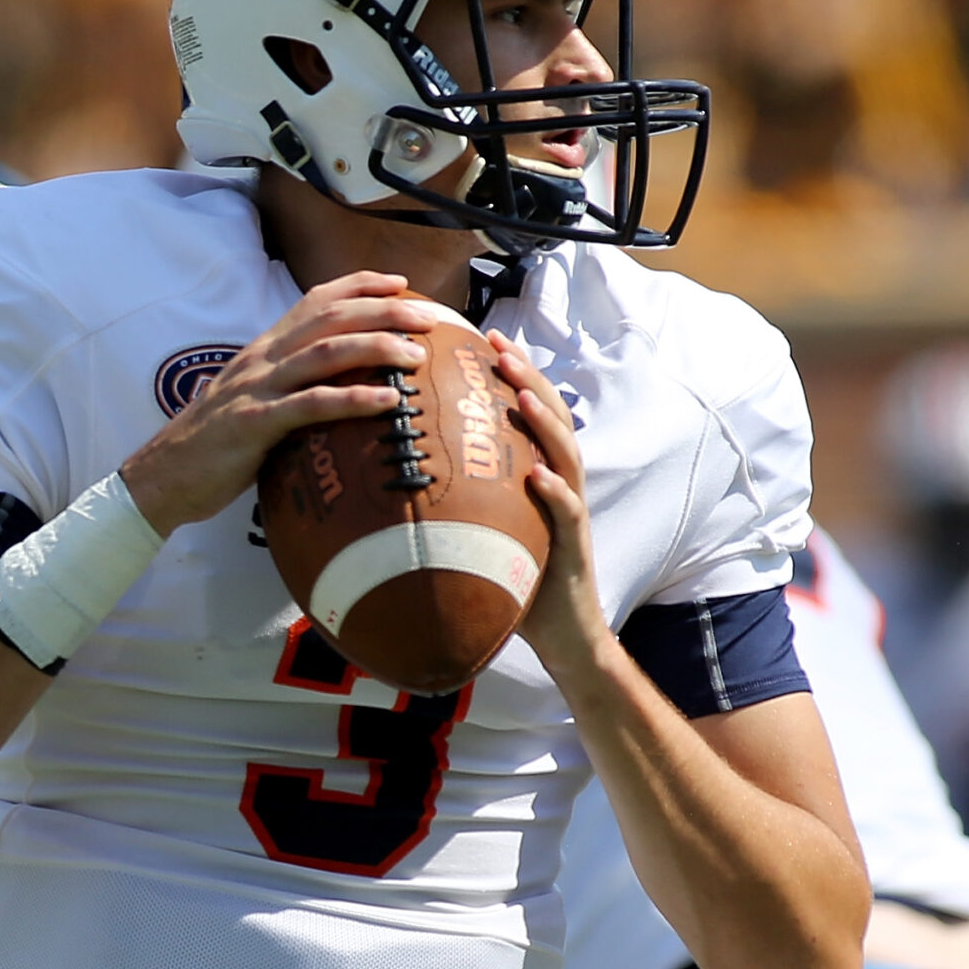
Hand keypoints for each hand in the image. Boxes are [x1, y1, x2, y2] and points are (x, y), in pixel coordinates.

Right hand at [121, 272, 436, 532]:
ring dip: (376, 347)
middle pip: (330, 317)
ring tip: (418, 354)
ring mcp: (257, 388)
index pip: (316, 300)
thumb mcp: (256, 402)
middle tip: (430, 316)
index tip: (401, 283)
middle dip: (384, 310)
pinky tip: (387, 401)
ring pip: (324, 353)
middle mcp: (263, 358)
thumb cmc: (216, 446)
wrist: (161, 477)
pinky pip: (310, 405)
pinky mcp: (254, 424)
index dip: (359, 286)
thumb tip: (338, 389)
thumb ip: (292, 387)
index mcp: (265, 349)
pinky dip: (352, 399)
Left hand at [489, 328, 612, 674]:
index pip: (526, 409)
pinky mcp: (573, 544)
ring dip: (544, 420)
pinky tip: (537, 475)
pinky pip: (566, 512)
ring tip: (520, 393)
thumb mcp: (480, 529)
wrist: (561, 633)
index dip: (508, 370)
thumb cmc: (515, 578)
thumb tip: (395, 473)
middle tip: (499, 344)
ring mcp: (569, 509)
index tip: (479, 336)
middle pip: (549, 415)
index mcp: (538, 470)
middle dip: (526, 376)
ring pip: (564, 452)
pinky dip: (553, 491)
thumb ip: (455, 497)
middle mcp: (558, 480)